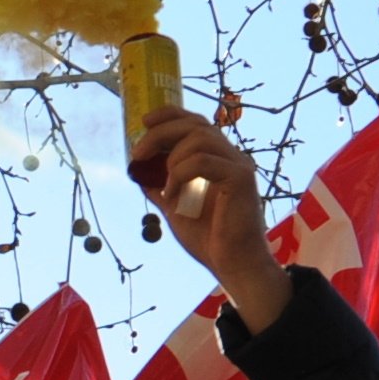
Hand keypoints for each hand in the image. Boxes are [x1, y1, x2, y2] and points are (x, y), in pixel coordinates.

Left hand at [129, 110, 288, 328]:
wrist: (232, 265)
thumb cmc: (209, 239)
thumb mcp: (174, 207)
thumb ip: (160, 186)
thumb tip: (137, 170)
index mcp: (219, 160)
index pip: (197, 123)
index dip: (171, 115)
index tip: (145, 120)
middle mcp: (232, 157)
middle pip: (196, 124)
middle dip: (161, 133)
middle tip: (137, 153)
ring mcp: (239, 166)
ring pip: (200, 138)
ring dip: (171, 158)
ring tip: (164, 186)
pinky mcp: (241, 179)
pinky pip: (203, 161)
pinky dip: (180, 175)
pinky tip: (174, 197)